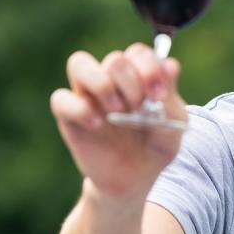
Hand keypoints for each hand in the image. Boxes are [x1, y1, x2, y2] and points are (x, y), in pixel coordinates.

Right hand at [50, 43, 187, 199]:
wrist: (133, 180)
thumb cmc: (155, 146)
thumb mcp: (173, 128)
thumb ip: (171, 100)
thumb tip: (169, 66)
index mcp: (139, 75)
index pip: (138, 53)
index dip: (149, 68)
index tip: (159, 95)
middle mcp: (112, 79)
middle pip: (115, 59)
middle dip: (131, 82)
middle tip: (139, 108)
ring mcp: (88, 95)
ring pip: (79, 63)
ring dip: (102, 84)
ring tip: (116, 110)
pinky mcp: (69, 116)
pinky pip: (61, 99)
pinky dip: (79, 109)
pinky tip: (97, 125)